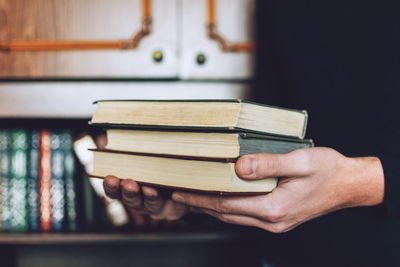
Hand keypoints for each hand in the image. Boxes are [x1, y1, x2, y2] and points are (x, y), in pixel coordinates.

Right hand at [96, 135, 187, 227]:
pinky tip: (176, 194)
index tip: (109, 178)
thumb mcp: (139, 157)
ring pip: (152, 205)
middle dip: (130, 192)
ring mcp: (158, 207)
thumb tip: (112, 140)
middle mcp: (141, 202)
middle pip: (132, 200)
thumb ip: (127, 151)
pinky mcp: (176, 209)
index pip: (115, 191)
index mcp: (128, 191)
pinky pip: (177, 208)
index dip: (111, 187)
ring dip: (150, 197)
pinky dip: (177, 202)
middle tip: (128, 183)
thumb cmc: (154, 165)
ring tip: (149, 188)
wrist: (181, 184)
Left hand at [172, 147, 384, 232]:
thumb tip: (238, 166)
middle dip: (199, 204)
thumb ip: (268, 164)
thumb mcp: (299, 161)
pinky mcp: (278, 218)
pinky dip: (227, 208)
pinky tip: (219, 199)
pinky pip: (244, 216)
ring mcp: (275, 223)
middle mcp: (272, 220)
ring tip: (191, 197)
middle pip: (226, 213)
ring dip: (211, 207)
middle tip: (177, 193)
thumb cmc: (328, 170)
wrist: (348, 185)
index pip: (226, 204)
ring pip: (233, 217)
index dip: (201, 197)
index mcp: (274, 208)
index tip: (180, 191)